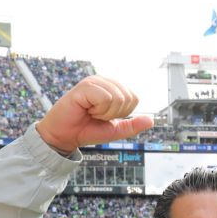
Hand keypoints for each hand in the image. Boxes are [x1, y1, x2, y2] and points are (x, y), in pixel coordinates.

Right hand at [35, 76, 154, 153]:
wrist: (65, 136)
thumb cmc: (87, 129)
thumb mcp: (115, 130)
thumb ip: (132, 125)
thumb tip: (151, 120)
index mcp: (112, 87)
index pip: (134, 98)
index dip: (123, 113)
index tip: (105, 116)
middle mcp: (104, 81)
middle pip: (128, 97)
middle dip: (114, 114)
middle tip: (97, 115)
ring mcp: (94, 81)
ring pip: (117, 98)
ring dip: (105, 113)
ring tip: (90, 112)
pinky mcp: (84, 86)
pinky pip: (105, 98)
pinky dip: (98, 110)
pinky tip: (85, 109)